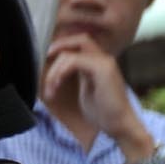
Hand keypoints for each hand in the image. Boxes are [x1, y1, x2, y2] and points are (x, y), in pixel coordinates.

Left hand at [43, 33, 149, 152]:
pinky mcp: (103, 70)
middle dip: (59, 46)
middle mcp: (104, 59)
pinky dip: (60, 72)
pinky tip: (56, 86)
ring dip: (54, 71)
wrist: (119, 124)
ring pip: (71, 54)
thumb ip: (76, 75)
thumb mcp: (85, 88)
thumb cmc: (103, 112)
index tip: (47, 58)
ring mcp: (105, 63)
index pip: (81, 43)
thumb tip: (57, 70)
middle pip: (79, 39)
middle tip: (45, 57)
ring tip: (51, 88)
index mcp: (100, 63)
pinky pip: (74, 61)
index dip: (63, 46)